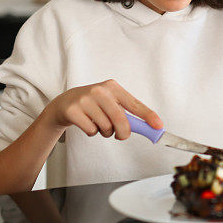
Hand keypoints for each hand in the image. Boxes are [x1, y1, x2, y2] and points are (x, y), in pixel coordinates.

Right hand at [46, 79, 162, 138]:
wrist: (64, 103)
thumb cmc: (93, 104)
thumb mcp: (110, 102)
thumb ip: (127, 113)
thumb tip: (148, 127)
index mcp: (112, 87)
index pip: (134, 103)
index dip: (148, 115)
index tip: (158, 126)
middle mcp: (99, 90)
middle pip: (120, 119)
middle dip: (123, 132)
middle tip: (121, 136)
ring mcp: (85, 99)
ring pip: (106, 127)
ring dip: (105, 132)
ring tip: (98, 124)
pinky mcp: (73, 110)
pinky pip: (91, 131)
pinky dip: (92, 133)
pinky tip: (87, 124)